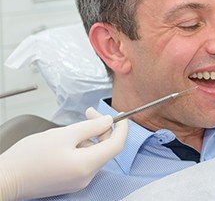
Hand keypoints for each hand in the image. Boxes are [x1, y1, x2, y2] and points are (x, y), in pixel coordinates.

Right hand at [0, 107, 127, 199]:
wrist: (6, 179)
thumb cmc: (30, 156)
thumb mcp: (63, 134)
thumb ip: (90, 127)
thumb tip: (109, 121)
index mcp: (88, 165)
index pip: (117, 145)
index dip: (122, 128)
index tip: (121, 115)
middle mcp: (87, 177)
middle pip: (106, 149)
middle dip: (102, 129)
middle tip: (89, 113)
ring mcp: (78, 182)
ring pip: (95, 154)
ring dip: (90, 137)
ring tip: (72, 128)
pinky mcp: (69, 182)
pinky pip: (84, 162)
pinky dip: (82, 148)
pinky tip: (67, 141)